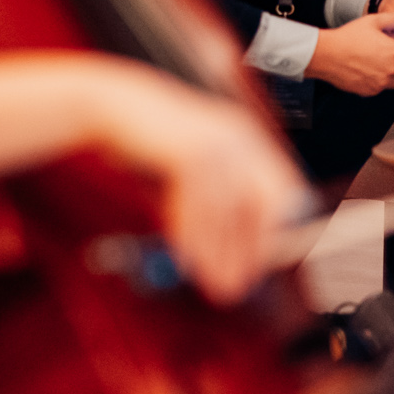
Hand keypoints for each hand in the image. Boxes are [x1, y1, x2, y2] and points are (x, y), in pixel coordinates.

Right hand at [91, 68, 312, 305]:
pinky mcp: (189, 149)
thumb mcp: (190, 173)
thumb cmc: (151, 145)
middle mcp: (240, 135)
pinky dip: (192, 238)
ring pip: (227, 210)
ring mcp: (216, 140)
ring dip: (220, 253)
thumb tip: (233, 255)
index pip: (283, 190)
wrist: (110, 107)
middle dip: (252, 250)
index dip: (276, 232)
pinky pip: (197, 205)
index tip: (262, 267)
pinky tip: (187, 261)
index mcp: (247, 137)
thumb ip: (213, 205)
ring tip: (214, 286)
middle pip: (263, 203)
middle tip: (239, 286)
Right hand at [306, 12, 393, 95]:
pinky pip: (381, 88)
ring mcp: (382, 83)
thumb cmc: (348, 38)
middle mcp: (393, 70)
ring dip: (393, 74)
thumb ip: (393, 21)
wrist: (327, 55)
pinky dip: (379, 81)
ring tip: (379, 63)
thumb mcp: (372, 20)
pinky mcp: (371, 91)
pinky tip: (368, 70)